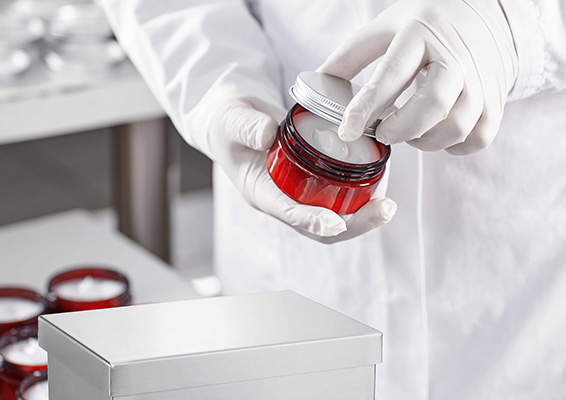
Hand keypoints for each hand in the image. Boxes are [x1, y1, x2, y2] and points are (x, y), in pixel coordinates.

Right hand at [188, 94, 395, 240]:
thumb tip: (268, 134)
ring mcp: (300, 193)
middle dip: (355, 223)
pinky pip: (340, 196)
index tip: (337, 223)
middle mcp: (284, 198)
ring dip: (364, 214)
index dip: (313, 222)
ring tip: (388, 203)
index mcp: (262, 192)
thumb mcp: (233, 119)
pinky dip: (363, 193)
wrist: (236, 121)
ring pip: (336, 216)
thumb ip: (248, 126)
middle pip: (322, 228)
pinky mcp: (313, 182)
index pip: (289, 213)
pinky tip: (381, 179)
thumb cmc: (231, 123)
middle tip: (384, 209)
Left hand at [318, 0, 517, 154]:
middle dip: (401, 129)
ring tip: (409, 132)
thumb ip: (351, 55)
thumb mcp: (388, 26)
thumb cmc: (429, 24)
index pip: (392, 74)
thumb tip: (317, 82)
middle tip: (384, 133)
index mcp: (421, 33)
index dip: (367, 106)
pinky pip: (478, 137)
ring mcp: (481, 78)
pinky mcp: (496, 98)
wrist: (488, 15)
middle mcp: (455, 55)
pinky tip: (437, 134)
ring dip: (425, 141)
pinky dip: (454, 145)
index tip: (347, 130)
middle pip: (432, 104)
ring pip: (456, 126)